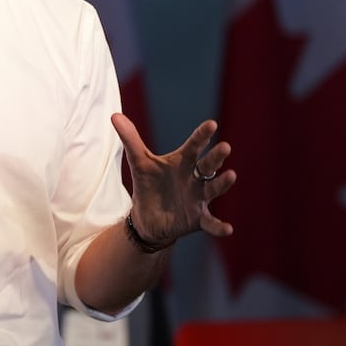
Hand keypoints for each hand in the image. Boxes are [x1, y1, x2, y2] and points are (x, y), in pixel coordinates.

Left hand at [111, 113, 235, 247]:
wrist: (147, 218)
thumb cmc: (149, 184)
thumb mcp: (139, 163)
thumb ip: (131, 140)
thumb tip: (114, 116)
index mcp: (183, 162)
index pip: (194, 145)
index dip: (202, 135)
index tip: (211, 124)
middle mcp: (196, 177)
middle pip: (208, 165)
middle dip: (216, 157)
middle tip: (225, 147)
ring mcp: (199, 197)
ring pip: (214, 188)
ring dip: (223, 183)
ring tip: (231, 175)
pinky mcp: (198, 218)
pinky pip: (211, 222)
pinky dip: (219, 226)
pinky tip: (228, 229)